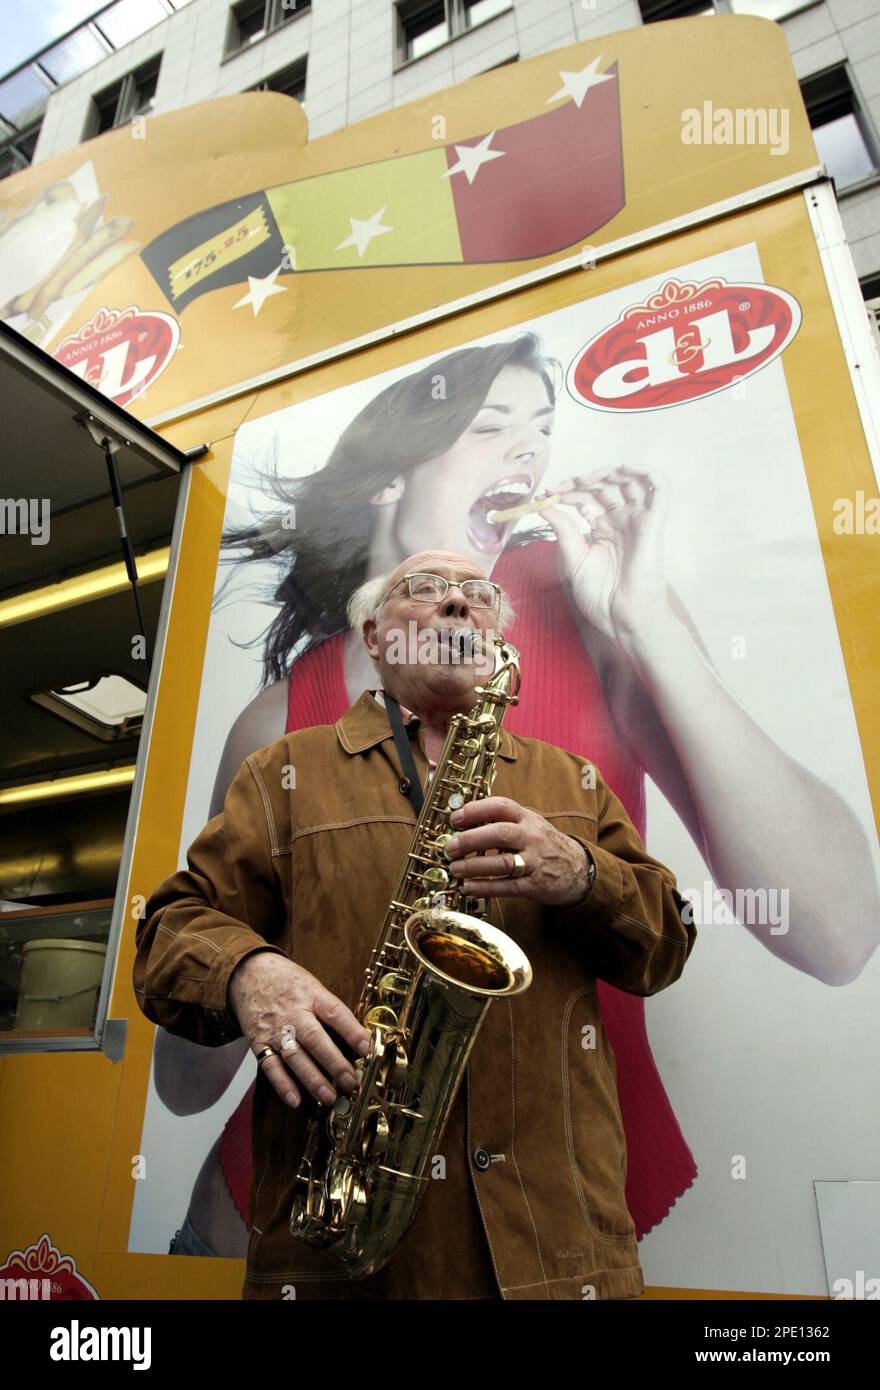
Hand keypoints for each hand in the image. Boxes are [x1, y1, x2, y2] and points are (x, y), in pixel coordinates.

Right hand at [227, 952, 371, 1109]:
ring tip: (329, 1097)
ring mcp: (275, 1029)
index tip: (367, 1049)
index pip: (334, 1012)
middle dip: (334, 1063)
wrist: (248, 974)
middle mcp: (293, 1013)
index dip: (352, 1031)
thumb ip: (330, 1010)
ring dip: (312, 1079)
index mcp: (312, 995)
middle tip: (350, 1081)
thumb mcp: (313, 985)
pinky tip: (295, 1100)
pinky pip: (270, 1066)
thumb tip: (357, 1038)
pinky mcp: (259, 1043)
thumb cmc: (288, 982)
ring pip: (294, 1056)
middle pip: (314, 1038)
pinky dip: (282, 1085)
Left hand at [442, 796, 590, 905]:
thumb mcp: (530, 825)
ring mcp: (535, 862)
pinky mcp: (535, 885)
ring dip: (474, 866)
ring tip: (455, 868)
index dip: (476, 810)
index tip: (455, 818)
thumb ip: (504, 821)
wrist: (578, 869)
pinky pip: (507, 887)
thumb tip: (465, 822)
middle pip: (500, 833)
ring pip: (502, 863)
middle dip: (471, 839)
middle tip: (450, 846)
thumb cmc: (545, 845)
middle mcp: (532, 838)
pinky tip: (468, 887)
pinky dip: (485, 887)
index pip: (501, 806)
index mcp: (528, 819)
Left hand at [537, 464, 667, 647]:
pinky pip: (660, 488)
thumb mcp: (573, 557)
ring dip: (608, 473)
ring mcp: (639, 520)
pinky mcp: (654, 523)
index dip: (568, 491)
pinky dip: (645, 472)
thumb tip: (543, 505)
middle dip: (582, 481)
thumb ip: (563, 529)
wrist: (621, 617)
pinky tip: (623, 468)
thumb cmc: (600, 596)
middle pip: (605, 486)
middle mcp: (622, 521)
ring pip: (630, 481)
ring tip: (584, 480)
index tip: (546, 495)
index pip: (587, 497)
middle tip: (560, 487)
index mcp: (604, 529)